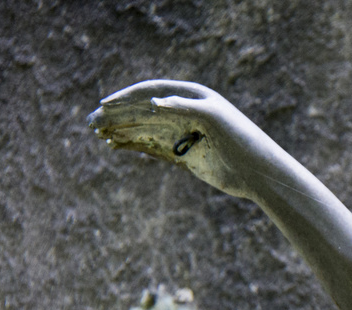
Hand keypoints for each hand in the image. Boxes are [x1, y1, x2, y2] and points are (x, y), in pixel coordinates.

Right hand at [87, 81, 260, 198]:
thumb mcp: (215, 120)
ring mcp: (182, 134)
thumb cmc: (243, 142)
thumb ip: (184, 108)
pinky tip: (114, 145)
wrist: (260, 175)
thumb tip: (154, 102)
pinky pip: (151, 147)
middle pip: (142, 110)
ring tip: (96, 133)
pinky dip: (132, 145)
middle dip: (116, 115)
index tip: (105, 105)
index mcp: (192, 97)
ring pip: (143, 128)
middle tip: (90, 122)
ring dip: (119, 129)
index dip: (126, 97)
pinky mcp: (184, 155)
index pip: (151, 92)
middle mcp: (184, 113)